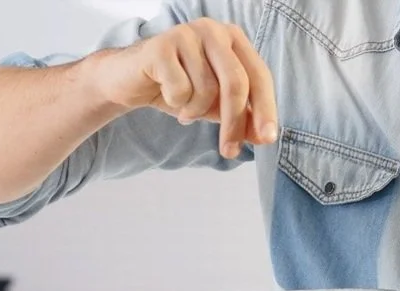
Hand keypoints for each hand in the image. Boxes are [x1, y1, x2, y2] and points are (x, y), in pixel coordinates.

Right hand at [92, 17, 276, 158]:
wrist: (131, 80)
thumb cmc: (179, 88)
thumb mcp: (216, 106)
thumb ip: (242, 118)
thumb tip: (264, 137)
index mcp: (233, 39)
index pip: (259, 76)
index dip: (266, 110)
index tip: (268, 140)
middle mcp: (213, 29)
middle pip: (236, 83)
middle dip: (234, 123)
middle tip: (228, 151)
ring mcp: (186, 33)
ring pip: (206, 89)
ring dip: (196, 111)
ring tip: (185, 109)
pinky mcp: (161, 45)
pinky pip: (180, 89)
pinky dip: (176, 102)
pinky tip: (167, 95)